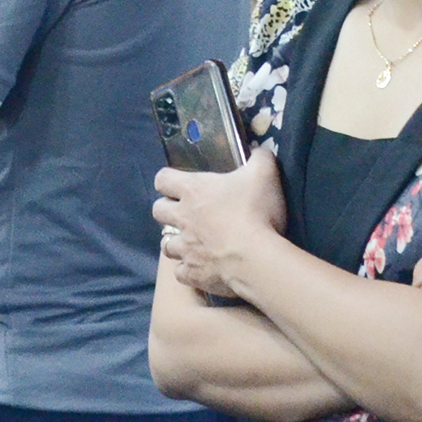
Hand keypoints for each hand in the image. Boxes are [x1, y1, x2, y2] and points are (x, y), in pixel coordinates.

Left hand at [153, 149, 288, 297]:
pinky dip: (188, 270)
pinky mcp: (192, 273)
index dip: (168, 181)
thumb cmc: (256, 212)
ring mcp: (184, 248)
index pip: (162, 179)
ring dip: (177, 243)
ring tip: (193, 244)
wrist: (256, 258)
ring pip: (166, 244)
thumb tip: (260, 149)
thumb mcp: (264, 175)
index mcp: (192, 191)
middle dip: (168, 211)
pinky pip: (180, 272)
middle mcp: (182, 218)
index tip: (180, 185)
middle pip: (158, 211)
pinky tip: (200, 268)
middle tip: (187, 214)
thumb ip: (260, 158)